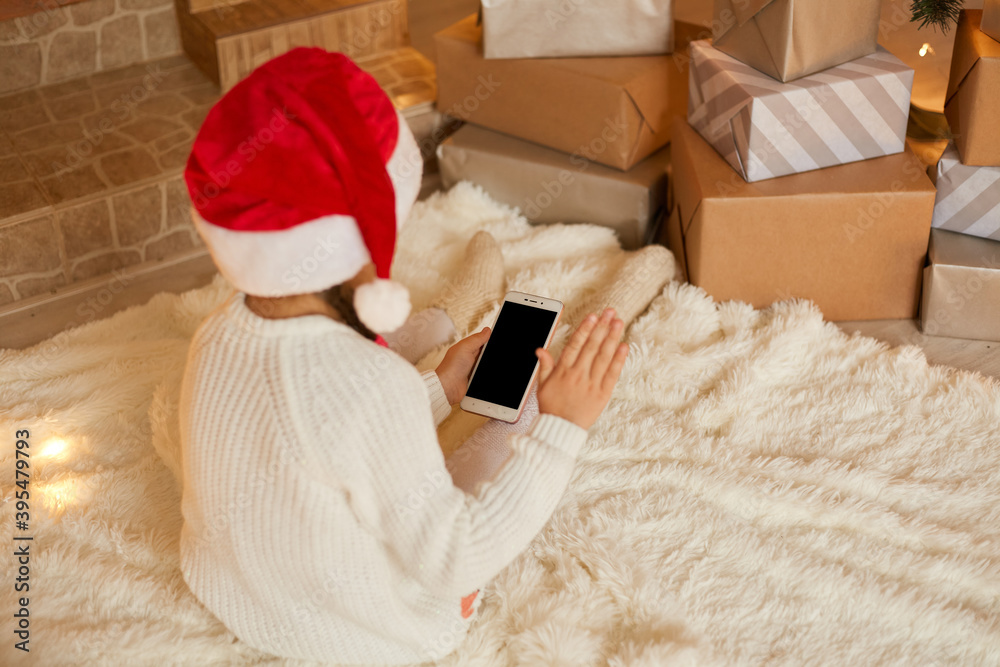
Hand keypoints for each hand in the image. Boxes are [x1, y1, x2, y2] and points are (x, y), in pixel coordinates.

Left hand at [436, 327, 490, 404]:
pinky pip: (485, 375)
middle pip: (486, 353)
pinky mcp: (475, 379)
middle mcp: (470, 358)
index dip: (491, 340)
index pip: (482, 341)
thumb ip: (477, 339)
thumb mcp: (465, 348)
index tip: (499, 339)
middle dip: (492, 353)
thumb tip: (487, 330)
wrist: (448, 387)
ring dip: (488, 364)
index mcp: (467, 348)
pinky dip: (488, 375)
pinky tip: (488, 374)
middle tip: (493, 357)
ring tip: (491, 364)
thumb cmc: (451, 367)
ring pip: (486, 364)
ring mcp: (473, 369)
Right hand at [535, 308, 627, 429]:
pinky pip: (611, 374)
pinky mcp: (602, 394)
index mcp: (563, 371)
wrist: (561, 429)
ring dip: (611, 338)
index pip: (575, 345)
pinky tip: (624, 346)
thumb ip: (544, 365)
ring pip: (603, 357)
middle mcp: (577, 375)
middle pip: (591, 346)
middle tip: (610, 312)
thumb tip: (540, 349)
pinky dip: (618, 360)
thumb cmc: (552, 407)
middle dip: (601, 327)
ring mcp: (591, 384)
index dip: (584, 329)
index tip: (593, 316)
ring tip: (618, 323)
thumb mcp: (542, 385)